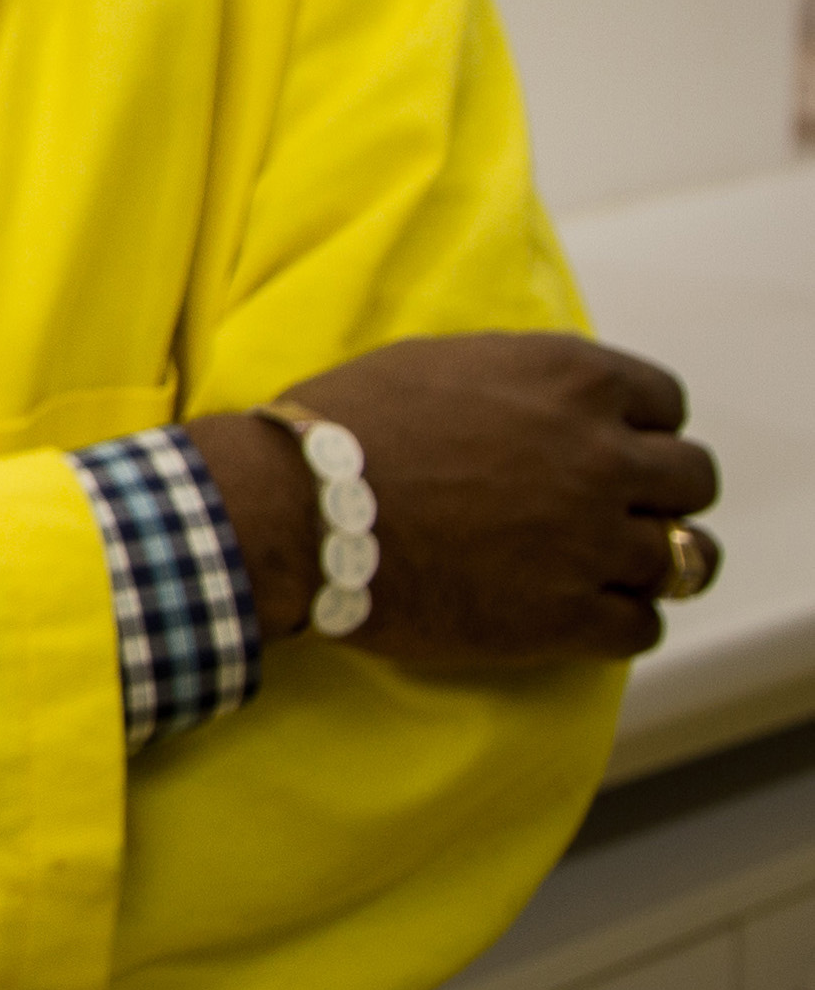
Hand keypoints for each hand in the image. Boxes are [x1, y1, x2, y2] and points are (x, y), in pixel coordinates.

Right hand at [190, 333, 714, 666]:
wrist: (295, 509)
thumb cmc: (347, 426)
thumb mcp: (444, 362)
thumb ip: (524, 381)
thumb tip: (555, 404)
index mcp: (570, 381)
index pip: (666, 402)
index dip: (640, 426)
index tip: (614, 443)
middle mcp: (600, 456)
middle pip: (694, 479)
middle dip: (660, 492)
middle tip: (614, 506)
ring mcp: (591, 540)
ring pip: (686, 559)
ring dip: (651, 560)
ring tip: (613, 567)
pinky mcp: (568, 617)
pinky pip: (643, 627)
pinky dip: (620, 620)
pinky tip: (583, 612)